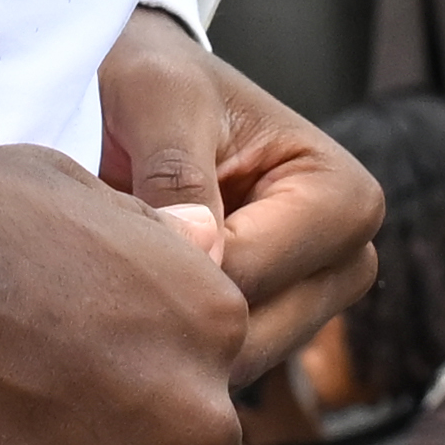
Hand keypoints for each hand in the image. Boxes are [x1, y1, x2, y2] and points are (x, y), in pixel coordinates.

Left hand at [98, 11, 379, 399]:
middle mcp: (346, 262)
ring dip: (162, 326)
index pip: (252, 270)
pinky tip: (125, 293)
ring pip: (231, 361)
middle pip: (251, 333)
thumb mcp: (163, 97)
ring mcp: (308, 304)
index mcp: (346, 200)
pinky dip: (164, 337)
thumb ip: (178, 170)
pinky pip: (214, 363)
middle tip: (98, 258)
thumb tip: (200, 254)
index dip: (170, 260)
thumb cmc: (162, 81)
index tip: (110, 223)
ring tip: (111, 269)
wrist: (144, 92)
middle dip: (169, 307)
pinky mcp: (266, 327)